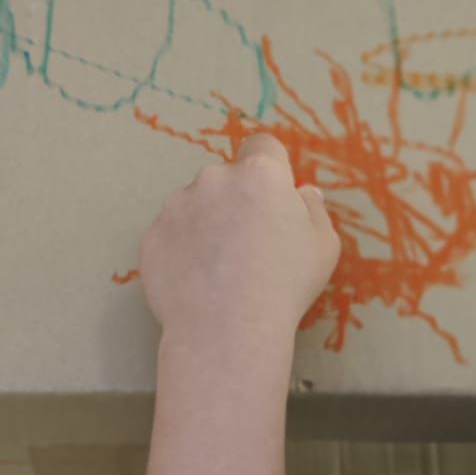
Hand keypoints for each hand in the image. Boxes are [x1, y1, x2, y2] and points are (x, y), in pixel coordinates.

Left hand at [139, 136, 340, 358]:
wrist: (226, 328)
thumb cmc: (284, 285)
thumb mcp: (322, 246)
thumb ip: (313, 211)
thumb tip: (304, 194)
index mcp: (259, 173)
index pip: (263, 146)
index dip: (271, 169)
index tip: (273, 197)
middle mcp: (214, 179)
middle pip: (227, 178)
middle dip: (237, 201)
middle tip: (250, 246)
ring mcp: (177, 206)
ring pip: (196, 206)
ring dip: (207, 225)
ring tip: (223, 271)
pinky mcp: (153, 236)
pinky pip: (171, 235)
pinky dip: (183, 251)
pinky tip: (200, 282)